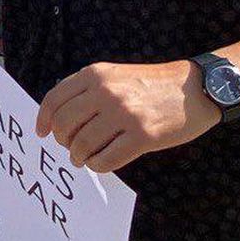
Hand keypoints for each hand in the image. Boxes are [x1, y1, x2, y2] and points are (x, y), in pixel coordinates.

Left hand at [37, 61, 220, 173]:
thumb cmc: (153, 84)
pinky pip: (105, 160)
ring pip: (82, 145)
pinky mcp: (142, 136)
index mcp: (96, 75)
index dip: (44, 120)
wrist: (196, 88)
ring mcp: (124, 114)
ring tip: (84, 158)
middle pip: (64, 125)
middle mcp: (106, 92)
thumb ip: (88, 89)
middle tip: (70, 147)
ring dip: (78, 157)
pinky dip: (97, 165)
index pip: (54, 100)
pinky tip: (100, 162)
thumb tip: (57, 116)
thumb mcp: (115, 74)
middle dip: (63, 141)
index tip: (42, 133)